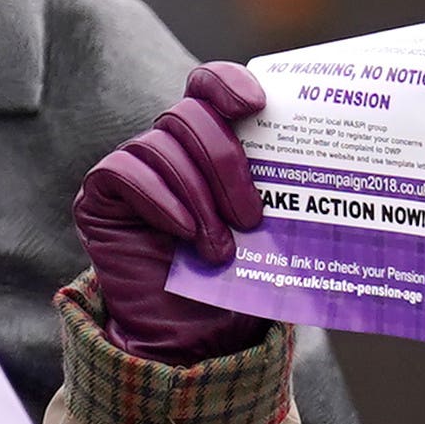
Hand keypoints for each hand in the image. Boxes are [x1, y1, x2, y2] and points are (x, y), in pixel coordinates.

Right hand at [73, 62, 274, 364]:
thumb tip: (323, 166)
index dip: (226, 83)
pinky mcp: (100, 195)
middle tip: (252, 218)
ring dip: (199, 198)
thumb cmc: (237, 283)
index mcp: (209, 143)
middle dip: (225, 162)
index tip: (257, 105)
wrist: (193, 340)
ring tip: (220, 250)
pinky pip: (124, 172)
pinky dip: (160, 199)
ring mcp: (132, 168)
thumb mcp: (269, 233)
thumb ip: (277, 193)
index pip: (208, 86)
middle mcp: (168, 147)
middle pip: (189, 114)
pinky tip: (182, 232)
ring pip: (160, 145)